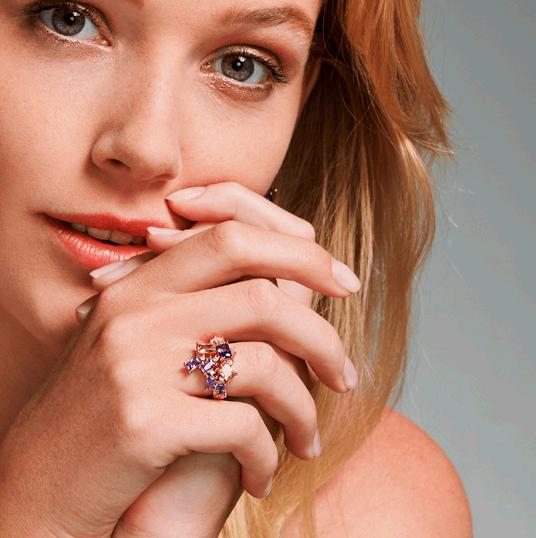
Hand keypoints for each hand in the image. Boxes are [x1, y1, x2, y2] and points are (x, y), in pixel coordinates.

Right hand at [0, 182, 358, 537]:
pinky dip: (268, 453)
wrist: (36, 488)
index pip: (231, 235)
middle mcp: (136, 313)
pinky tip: (262, 474)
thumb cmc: (109, 415)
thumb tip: (283, 288)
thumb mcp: (143, 347)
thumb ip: (197, 308)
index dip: (297, 250)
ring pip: (264, 363)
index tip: (340, 280)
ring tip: (309, 438)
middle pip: (262, 291)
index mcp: (140, 286)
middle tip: (344, 373)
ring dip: (303, 407)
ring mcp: (137, 364)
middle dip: (321, 333)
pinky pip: (242, 425)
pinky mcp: (143, 422)